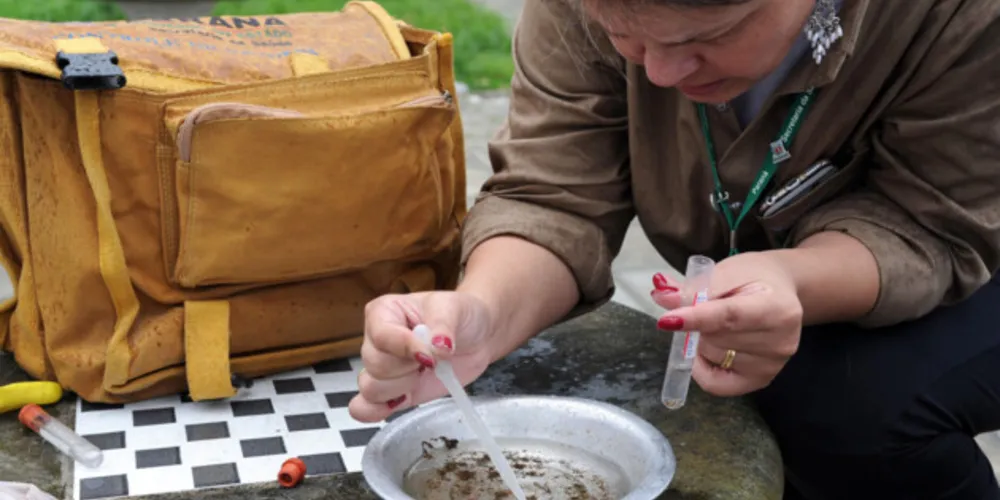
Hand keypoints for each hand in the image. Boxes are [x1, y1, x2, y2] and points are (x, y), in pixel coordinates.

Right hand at [348, 291, 495, 422]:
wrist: (477, 338)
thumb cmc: (460, 315)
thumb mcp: (454, 308)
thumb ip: (443, 325)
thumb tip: (438, 347)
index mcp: (383, 312)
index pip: (381, 335)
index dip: (405, 348)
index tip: (430, 354)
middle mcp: (376, 341)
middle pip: (375, 365)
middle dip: (408, 368)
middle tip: (432, 360)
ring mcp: (383, 369)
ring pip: (371, 389)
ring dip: (402, 387)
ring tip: (423, 373)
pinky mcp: (392, 393)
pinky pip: (365, 408)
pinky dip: (376, 411)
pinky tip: (401, 400)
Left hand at [649, 251, 802, 396]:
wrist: (781, 291)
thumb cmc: (753, 277)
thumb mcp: (725, 272)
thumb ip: (693, 287)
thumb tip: (661, 296)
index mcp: (777, 307)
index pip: (729, 317)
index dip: (695, 319)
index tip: (666, 320)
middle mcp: (780, 342)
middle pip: (716, 338)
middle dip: (698, 323)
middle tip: (706, 307)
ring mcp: (771, 365)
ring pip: (712, 357)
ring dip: (702, 341)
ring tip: (718, 325)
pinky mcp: (761, 380)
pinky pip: (716, 384)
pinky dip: (702, 367)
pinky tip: (706, 351)